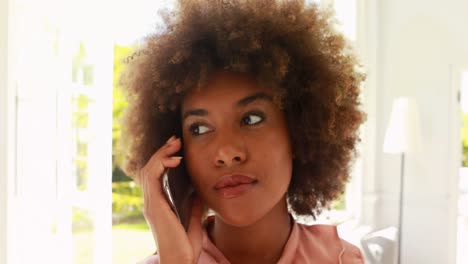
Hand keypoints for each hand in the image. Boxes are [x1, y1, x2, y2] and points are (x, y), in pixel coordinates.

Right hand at [140, 136, 203, 263]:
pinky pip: (153, 178)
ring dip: (162, 153)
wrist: (180, 261)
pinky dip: (161, 165)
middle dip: (162, 151)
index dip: (164, 158)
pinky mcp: (154, 205)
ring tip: (175, 143)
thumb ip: (193, 205)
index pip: (156, 175)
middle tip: (176, 139)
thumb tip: (198, 191)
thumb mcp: (193, 220)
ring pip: (149, 169)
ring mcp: (151, 203)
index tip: (177, 148)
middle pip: (150, 168)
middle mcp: (152, 201)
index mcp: (159, 204)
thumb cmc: (185, 246)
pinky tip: (175, 159)